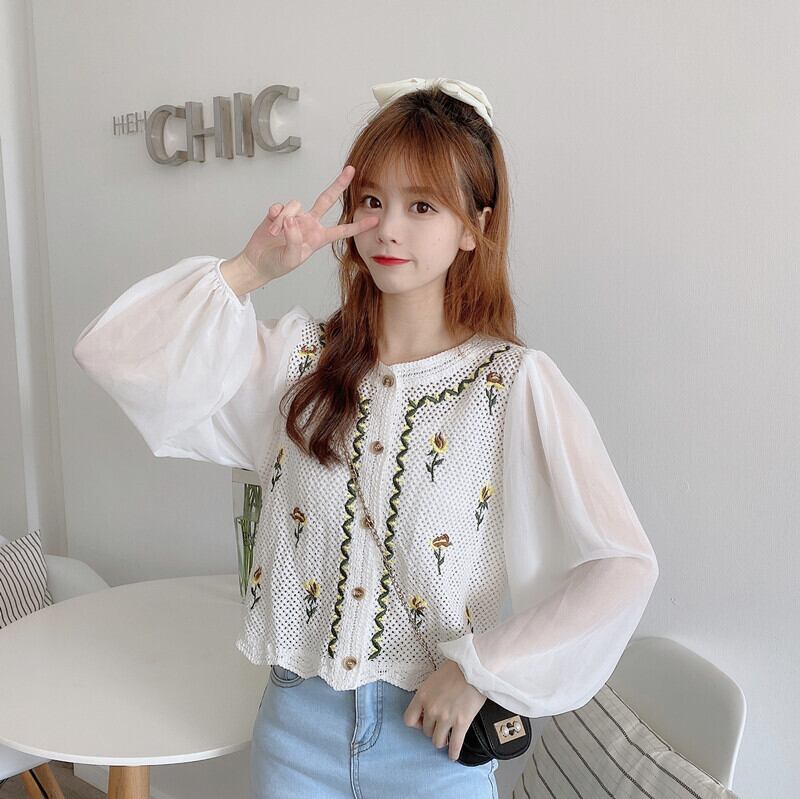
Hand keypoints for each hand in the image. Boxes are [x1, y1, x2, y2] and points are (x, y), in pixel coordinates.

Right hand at [236, 164, 378, 281]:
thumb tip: (292, 221)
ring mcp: (295, 217)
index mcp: (318, 238)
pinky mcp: (279, 213)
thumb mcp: (290, 259)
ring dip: (284, 220)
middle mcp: (309, 224)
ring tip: (275, 235)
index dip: (358, 225)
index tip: (375, 219)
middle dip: (339, 184)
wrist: (258, 262)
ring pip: (295, 205)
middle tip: (351, 170)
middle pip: (326, 199)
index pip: (342, 230)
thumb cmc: (277, 264)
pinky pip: (280, 207)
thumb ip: (294, 240)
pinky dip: (274, 217)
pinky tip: (270, 226)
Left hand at [403, 659, 487, 760]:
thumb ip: (428, 695)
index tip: (423, 722)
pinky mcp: (461, 723)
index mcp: (422, 696)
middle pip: (426, 731)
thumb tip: (428, 708)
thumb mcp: (434, 679)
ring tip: (446, 739)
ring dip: (442, 741)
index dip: (416, 723)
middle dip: (432, 730)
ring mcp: (446, 717)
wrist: (475, 667)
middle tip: (440, 726)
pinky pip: (455, 745)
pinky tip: (453, 755)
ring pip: (438, 741)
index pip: (409, 719)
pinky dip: (453, 753)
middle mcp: (432, 708)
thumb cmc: (456, 669)